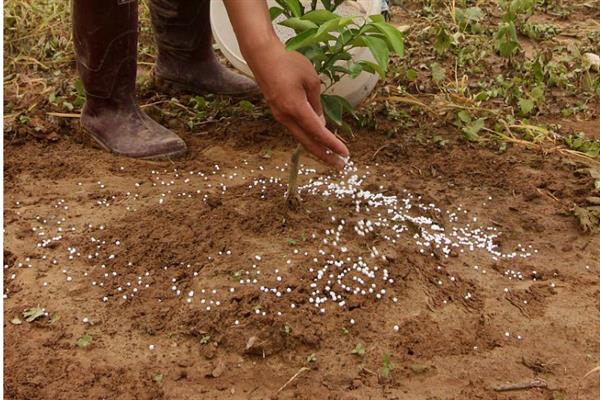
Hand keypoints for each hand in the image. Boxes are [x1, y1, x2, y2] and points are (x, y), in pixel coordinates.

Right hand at [246, 42, 349, 168]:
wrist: (262, 56)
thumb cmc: (289, 63)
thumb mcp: (311, 81)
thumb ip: (316, 103)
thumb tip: (320, 122)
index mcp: (296, 109)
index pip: (318, 132)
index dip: (333, 144)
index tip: (345, 154)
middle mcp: (286, 117)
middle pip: (307, 142)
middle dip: (324, 155)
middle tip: (339, 165)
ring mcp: (279, 116)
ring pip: (300, 137)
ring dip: (316, 147)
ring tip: (331, 155)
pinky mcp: (277, 111)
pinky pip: (294, 128)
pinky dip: (307, 137)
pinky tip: (316, 139)